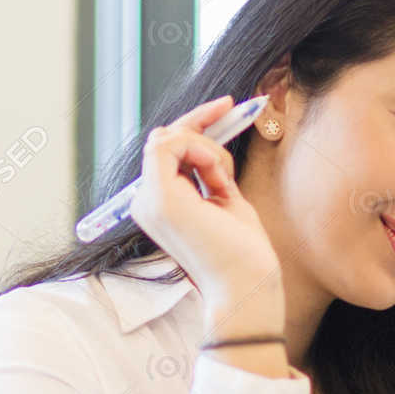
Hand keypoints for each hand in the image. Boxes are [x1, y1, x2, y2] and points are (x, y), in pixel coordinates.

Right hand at [129, 95, 284, 310]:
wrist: (247, 286)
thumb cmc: (244, 252)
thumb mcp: (225, 199)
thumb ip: (209, 172)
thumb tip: (207, 138)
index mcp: (161, 204)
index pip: (167, 150)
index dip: (196, 125)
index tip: (228, 107)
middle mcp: (147, 202)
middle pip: (165, 138)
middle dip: (202, 123)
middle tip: (234, 109)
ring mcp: (149, 201)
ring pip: (169, 138)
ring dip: (208, 147)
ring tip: (227, 180)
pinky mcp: (159, 198)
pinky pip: (169, 145)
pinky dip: (200, 149)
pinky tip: (217, 176)